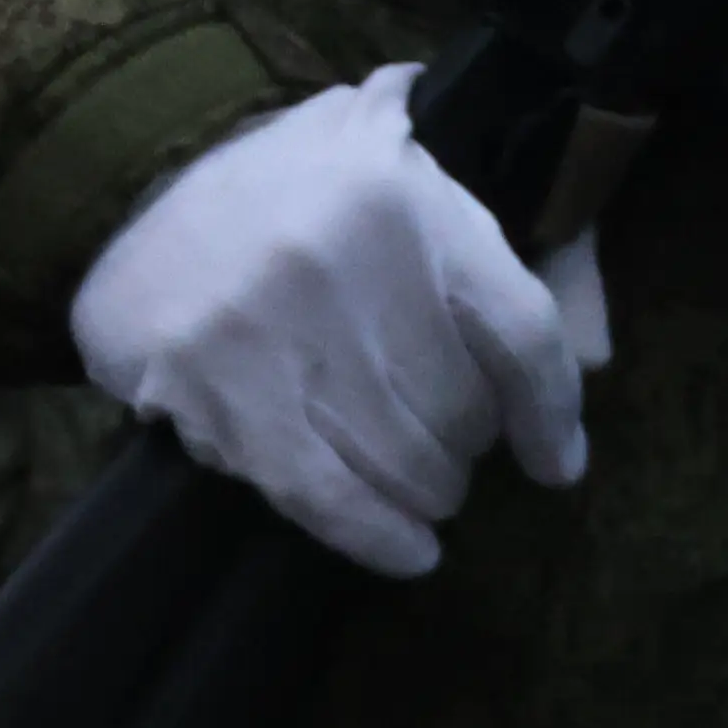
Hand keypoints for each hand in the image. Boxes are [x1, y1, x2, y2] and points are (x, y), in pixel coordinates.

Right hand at [67, 63, 608, 576]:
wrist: (127, 178)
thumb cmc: (296, 193)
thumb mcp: (409, 180)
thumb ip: (504, 251)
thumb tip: (601, 353)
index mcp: (401, 191)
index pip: (522, 333)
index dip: (551, 412)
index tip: (555, 463)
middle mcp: (339, 251)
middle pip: (462, 413)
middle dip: (461, 448)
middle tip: (441, 446)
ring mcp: (268, 320)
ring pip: (403, 462)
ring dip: (421, 494)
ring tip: (413, 486)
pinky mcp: (210, 380)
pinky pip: (322, 493)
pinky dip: (375, 536)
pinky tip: (404, 549)